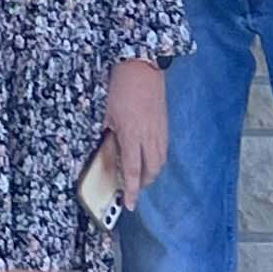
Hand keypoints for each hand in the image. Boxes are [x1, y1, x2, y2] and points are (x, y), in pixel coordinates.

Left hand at [101, 57, 169, 207]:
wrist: (143, 67)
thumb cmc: (121, 86)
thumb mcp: (107, 111)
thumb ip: (109, 132)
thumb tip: (109, 147)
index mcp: (131, 134)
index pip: (132, 170)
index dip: (131, 190)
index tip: (130, 204)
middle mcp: (149, 136)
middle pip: (150, 171)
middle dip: (142, 183)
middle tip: (132, 189)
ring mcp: (160, 131)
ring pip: (160, 162)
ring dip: (151, 173)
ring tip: (140, 176)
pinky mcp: (165, 124)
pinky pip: (163, 149)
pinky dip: (157, 159)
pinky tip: (149, 158)